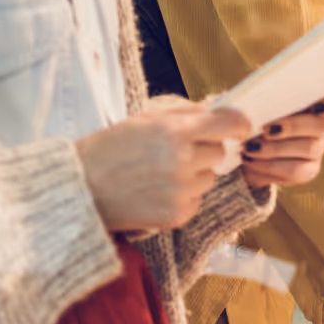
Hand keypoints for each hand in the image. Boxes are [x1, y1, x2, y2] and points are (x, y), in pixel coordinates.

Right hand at [77, 101, 251, 230]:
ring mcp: (181, 190)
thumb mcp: (145, 119)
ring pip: (209, 177)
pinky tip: (155, 192)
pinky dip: (183, 196)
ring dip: (193, 174)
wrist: (80, 190)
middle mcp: (182, 160)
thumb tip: (220, 108)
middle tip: (174, 151)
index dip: (240, 124)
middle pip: (219, 152)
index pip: (228, 124)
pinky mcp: (177, 215)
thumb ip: (186, 113)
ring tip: (158, 174)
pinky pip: (196, 200)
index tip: (242, 127)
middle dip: (204, 149)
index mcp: (175, 131)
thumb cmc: (110, 148)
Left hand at [240, 86, 323, 188]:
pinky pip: (295, 171)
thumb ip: (267, 84)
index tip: (318, 105)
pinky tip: (249, 160)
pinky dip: (268, 166)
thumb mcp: (260, 95)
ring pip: (308, 148)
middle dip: (292, 126)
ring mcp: (318, 147)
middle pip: (321, 125)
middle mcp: (321, 123)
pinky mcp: (309, 170)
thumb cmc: (256, 112)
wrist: (245, 145)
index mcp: (314, 99)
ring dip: (275, 149)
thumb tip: (261, 71)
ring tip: (249, 147)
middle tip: (265, 128)